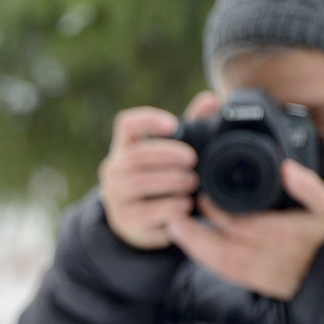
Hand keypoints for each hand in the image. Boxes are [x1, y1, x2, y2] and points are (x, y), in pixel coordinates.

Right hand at [98, 92, 221, 249]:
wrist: (140, 222)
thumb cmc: (161, 180)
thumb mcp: (173, 156)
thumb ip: (191, 128)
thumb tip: (211, 100)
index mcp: (124, 147)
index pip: (126, 125)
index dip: (148, 121)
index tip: (173, 124)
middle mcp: (113, 170)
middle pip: (135, 155)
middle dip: (167, 155)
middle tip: (193, 160)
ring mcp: (115, 197)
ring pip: (138, 184)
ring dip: (169, 182)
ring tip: (192, 183)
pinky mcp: (124, 222)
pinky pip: (144, 213)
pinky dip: (168, 208)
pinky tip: (184, 206)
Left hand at [167, 159, 323, 299]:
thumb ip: (309, 187)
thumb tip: (288, 168)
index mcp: (279, 232)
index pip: (236, 220)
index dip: (213, 208)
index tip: (201, 195)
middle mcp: (265, 254)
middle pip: (219, 241)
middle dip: (194, 228)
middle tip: (176, 213)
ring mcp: (260, 272)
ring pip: (217, 260)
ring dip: (193, 246)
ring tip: (175, 230)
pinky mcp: (259, 284)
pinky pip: (227, 274)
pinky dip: (208, 262)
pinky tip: (196, 252)